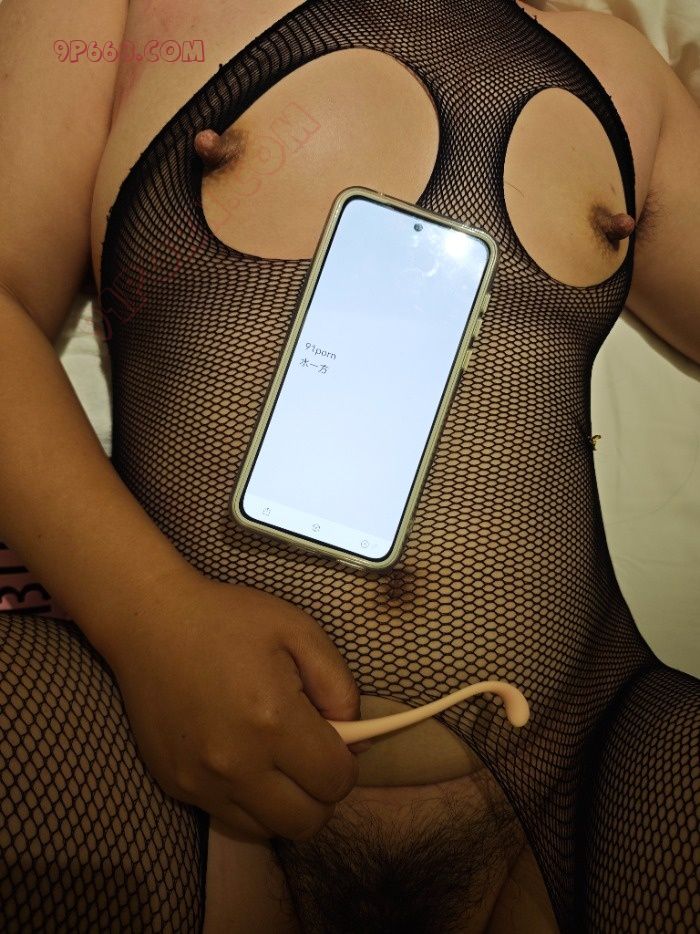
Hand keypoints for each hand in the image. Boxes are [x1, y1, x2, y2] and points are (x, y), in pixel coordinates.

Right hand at [106, 574, 361, 842]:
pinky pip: (231, 819)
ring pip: (270, 830)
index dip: (346, 762)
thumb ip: (339, 686)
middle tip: (311, 755)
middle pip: (308, 822)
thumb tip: (356, 740)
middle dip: (322, 793)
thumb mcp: (299, 630)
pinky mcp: (177, 786)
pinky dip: (249, 802)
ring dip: (286, 804)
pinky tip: (244, 760)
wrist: (151, 622)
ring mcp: (202, 781)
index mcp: (274, 719)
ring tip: (278, 760)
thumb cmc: (230, 619)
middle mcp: (237, 763)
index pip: (336, 781)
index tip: (335, 739)